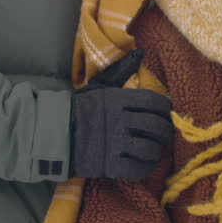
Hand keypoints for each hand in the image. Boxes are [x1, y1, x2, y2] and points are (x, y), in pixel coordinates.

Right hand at [69, 49, 171, 179]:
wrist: (54, 135)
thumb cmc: (80, 108)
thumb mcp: (99, 85)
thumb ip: (121, 71)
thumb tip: (140, 53)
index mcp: (118, 99)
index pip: (154, 102)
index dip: (166, 109)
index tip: (167, 114)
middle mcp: (118, 120)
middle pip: (155, 127)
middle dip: (165, 132)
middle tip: (165, 135)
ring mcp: (114, 143)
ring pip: (149, 149)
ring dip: (157, 151)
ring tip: (155, 151)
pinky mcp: (108, 165)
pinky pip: (137, 169)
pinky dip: (146, 168)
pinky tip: (145, 164)